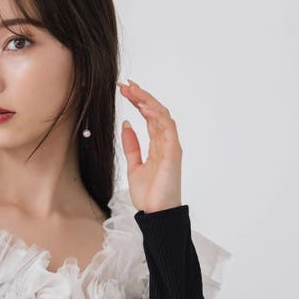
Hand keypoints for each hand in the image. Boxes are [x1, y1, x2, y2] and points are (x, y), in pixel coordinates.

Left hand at [116, 79, 183, 213]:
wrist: (156, 213)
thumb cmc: (149, 195)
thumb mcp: (134, 166)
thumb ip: (131, 146)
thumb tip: (126, 124)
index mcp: (157, 146)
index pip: (148, 118)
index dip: (138, 102)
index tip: (125, 91)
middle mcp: (166, 143)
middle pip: (155, 112)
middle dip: (141, 96)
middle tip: (126, 84)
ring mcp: (170, 146)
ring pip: (162, 115)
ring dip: (147, 101)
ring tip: (132, 90)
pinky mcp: (173, 151)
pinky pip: (166, 127)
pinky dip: (156, 114)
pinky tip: (143, 106)